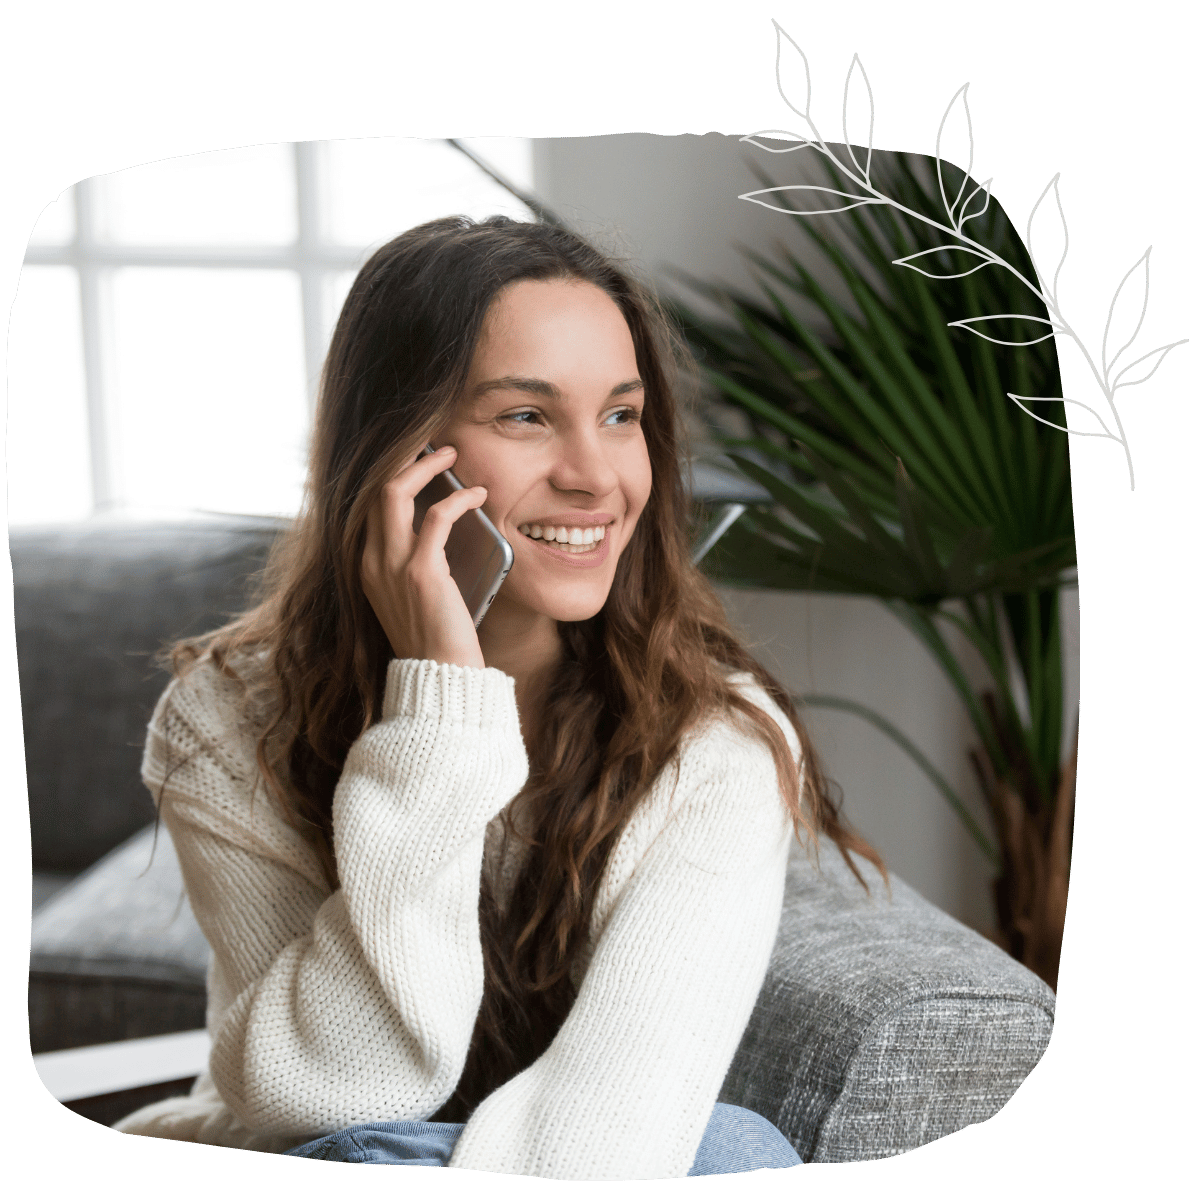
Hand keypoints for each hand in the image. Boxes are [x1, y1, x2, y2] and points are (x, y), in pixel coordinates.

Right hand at [361, 446, 487, 669]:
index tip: (416, 458)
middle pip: (372, 488)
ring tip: (453, 455)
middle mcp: (370, 562)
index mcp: (366, 567)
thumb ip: (413, 564)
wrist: (439, 680)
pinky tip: (478, 496)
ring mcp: (392, 566)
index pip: (367, 505)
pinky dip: (459, 499)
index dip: (390, 474)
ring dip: (426, 465)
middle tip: (434, 446)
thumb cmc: (435, 640)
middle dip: (402, 458)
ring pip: (394, 491)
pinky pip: (437, 517)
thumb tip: (438, 528)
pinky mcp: (421, 573)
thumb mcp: (412, 597)